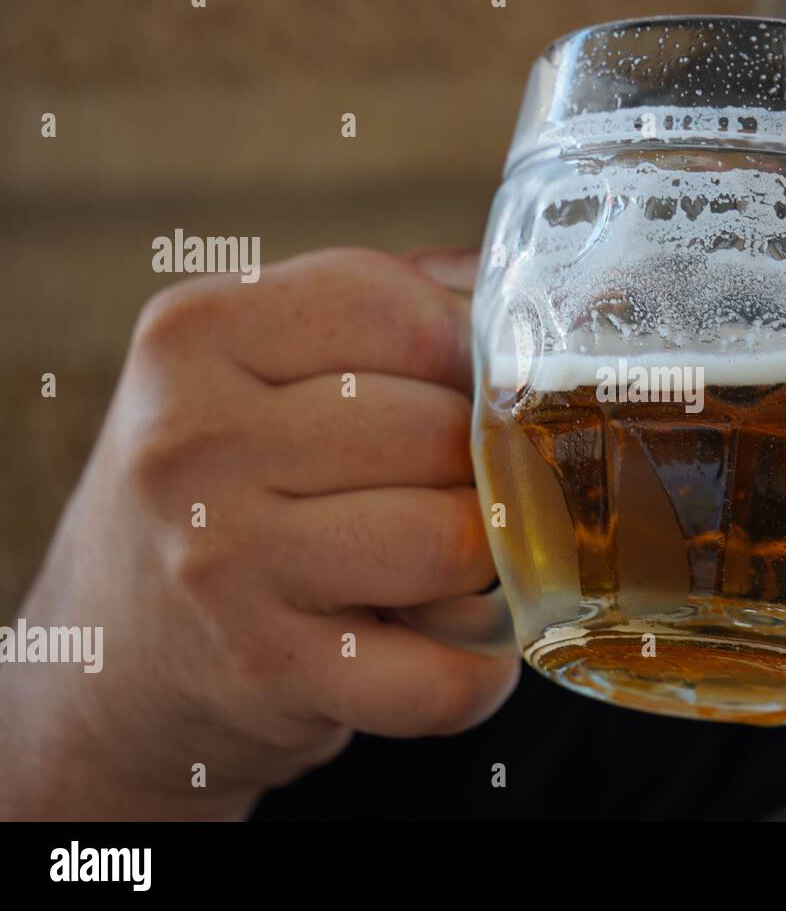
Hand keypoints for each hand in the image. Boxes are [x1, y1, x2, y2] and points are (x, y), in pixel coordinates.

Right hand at [0, 247, 517, 819]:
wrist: (111, 650)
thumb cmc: (218, 486)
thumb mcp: (247, 366)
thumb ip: (373, 309)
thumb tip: (501, 281)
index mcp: (196, 335)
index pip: (404, 312)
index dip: (464, 355)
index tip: (459, 389)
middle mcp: (194, 441)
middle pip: (442, 432)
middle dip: (474, 467)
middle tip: (448, 490)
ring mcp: (225, 562)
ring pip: (452, 541)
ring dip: (480, 563)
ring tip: (446, 562)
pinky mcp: (268, 671)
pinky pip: (439, 676)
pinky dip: (476, 674)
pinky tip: (452, 646)